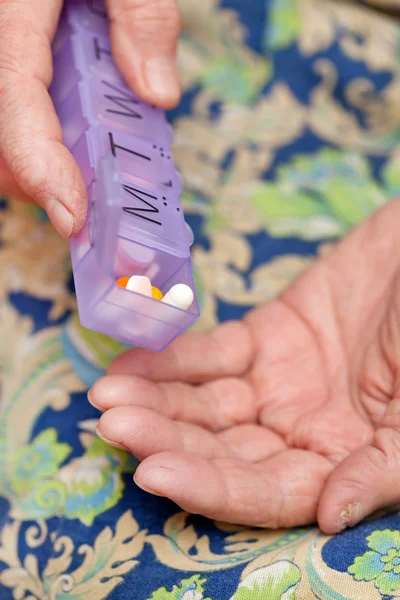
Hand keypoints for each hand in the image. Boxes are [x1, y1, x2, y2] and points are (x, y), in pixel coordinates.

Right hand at [0, 0, 179, 235]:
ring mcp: (2, 49)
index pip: (15, 103)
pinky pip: (13, 106)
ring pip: (0, 127)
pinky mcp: (12, 55)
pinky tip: (72, 127)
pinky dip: (37, 133)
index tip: (73, 217)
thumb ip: (143, 16)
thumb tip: (159, 96)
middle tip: (86, 199)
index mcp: (13, 12)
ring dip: (35, 159)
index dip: (40, 168)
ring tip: (80, 169)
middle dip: (35, 176)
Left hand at [90, 199, 399, 533]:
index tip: (155, 472)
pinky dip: (172, 359)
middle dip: (167, 439)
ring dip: (157, 400)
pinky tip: (131, 364)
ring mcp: (280, 382)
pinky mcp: (266, 335)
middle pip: (224, 449)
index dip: (213, 488)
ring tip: (107, 393)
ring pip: (208, 403)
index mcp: (343, 458)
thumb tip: (330, 515)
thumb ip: (382, 464)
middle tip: (113, 424)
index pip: (268, 490)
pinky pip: (211, 354)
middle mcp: (303, 429)